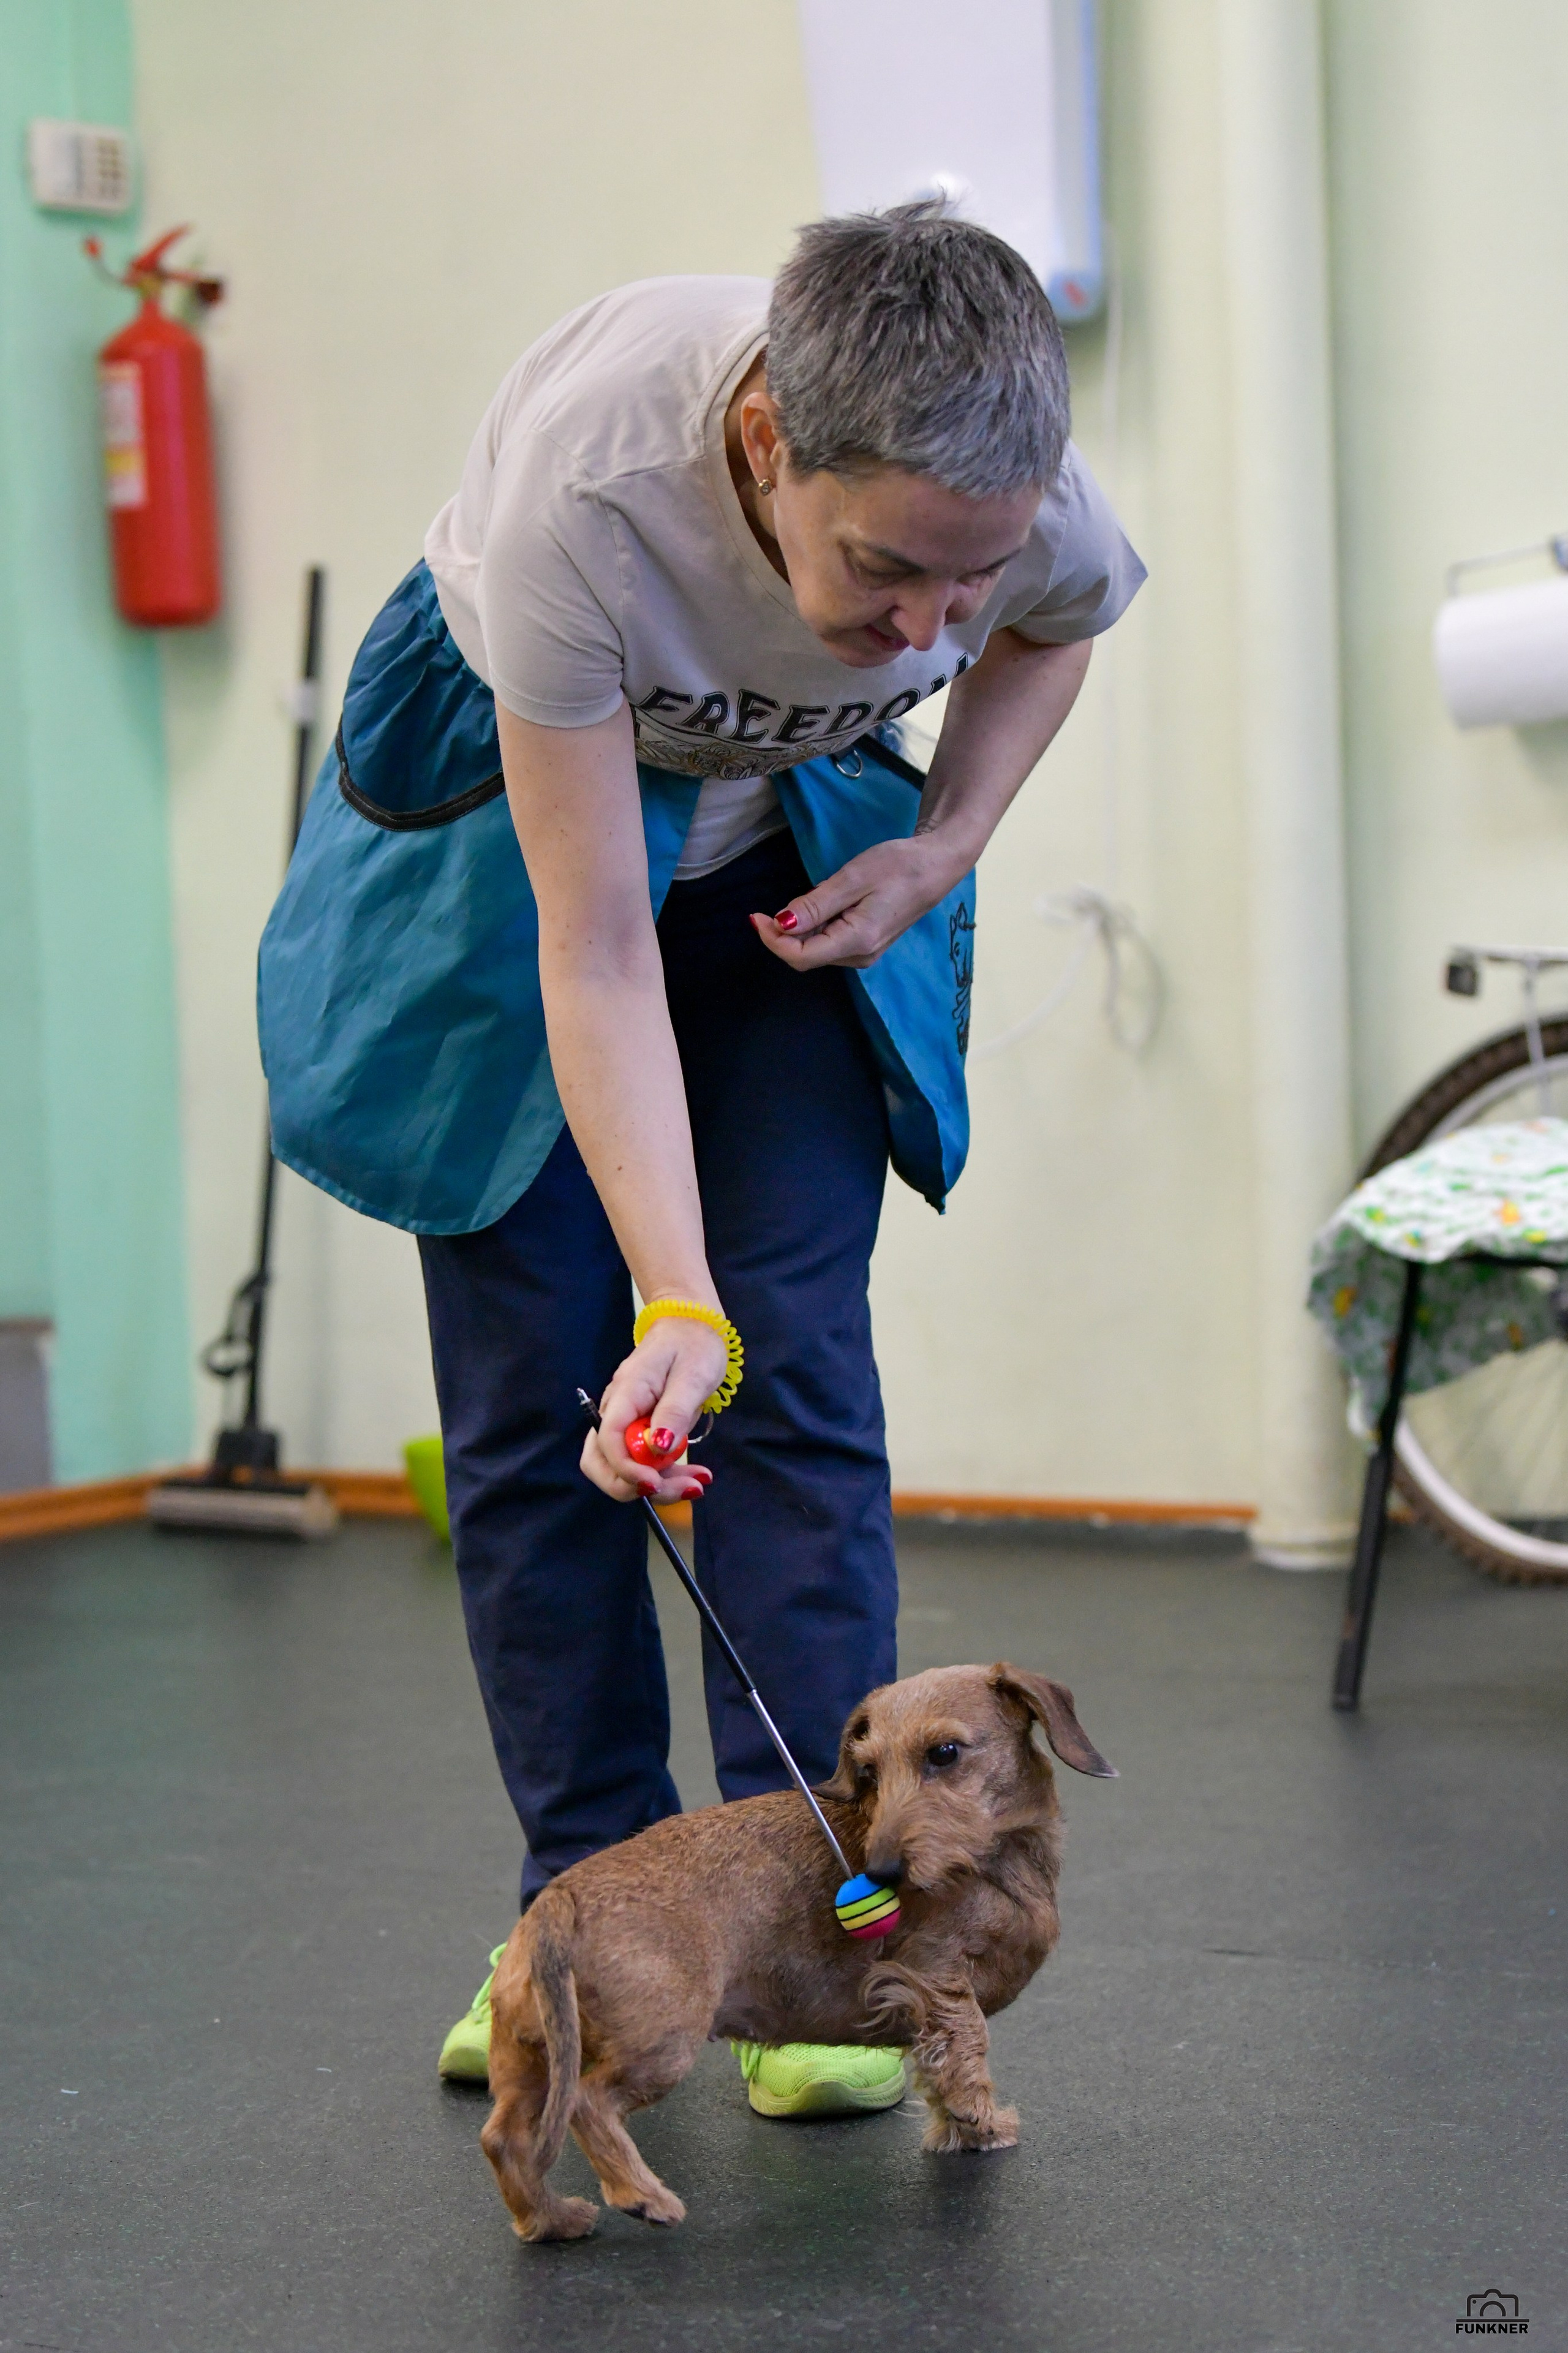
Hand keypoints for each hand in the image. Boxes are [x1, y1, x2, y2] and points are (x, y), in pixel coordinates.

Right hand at [580, 1312, 726, 1504]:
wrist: (691, 1325)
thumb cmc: (694, 1344)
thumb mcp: (693, 1376)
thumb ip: (674, 1411)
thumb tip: (658, 1447)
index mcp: (627, 1392)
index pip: (608, 1439)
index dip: (626, 1468)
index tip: (654, 1482)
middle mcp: (618, 1408)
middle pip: (603, 1461)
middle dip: (634, 1486)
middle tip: (679, 1489)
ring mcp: (626, 1419)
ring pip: (622, 1466)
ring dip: (655, 1484)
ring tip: (695, 1484)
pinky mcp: (639, 1427)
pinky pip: (642, 1460)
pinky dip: (664, 1473)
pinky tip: (693, 1476)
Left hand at [749, 833, 960, 970]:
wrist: (936, 865)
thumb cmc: (898, 865)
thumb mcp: (852, 879)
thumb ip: (815, 905)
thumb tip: (781, 924)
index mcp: (857, 941)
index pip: (801, 957)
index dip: (773, 940)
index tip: (757, 916)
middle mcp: (860, 955)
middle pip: (806, 957)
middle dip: (782, 936)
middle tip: (765, 908)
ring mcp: (865, 952)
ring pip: (816, 950)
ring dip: (799, 931)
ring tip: (804, 900)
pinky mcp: (866, 944)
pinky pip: (830, 943)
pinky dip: (814, 928)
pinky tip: (819, 906)